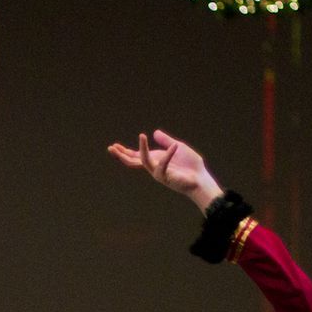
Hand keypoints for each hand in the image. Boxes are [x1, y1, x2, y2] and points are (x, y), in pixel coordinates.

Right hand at [107, 130, 221, 209]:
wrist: (200, 179)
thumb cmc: (190, 166)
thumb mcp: (177, 147)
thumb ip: (166, 141)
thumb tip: (154, 132)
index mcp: (155, 160)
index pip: (136, 156)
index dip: (124, 151)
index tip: (114, 146)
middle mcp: (153, 167)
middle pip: (132, 161)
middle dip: (121, 155)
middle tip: (110, 148)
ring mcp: (158, 172)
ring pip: (144, 161)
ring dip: (142, 149)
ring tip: (141, 136)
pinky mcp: (165, 177)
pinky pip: (163, 164)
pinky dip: (168, 155)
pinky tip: (174, 147)